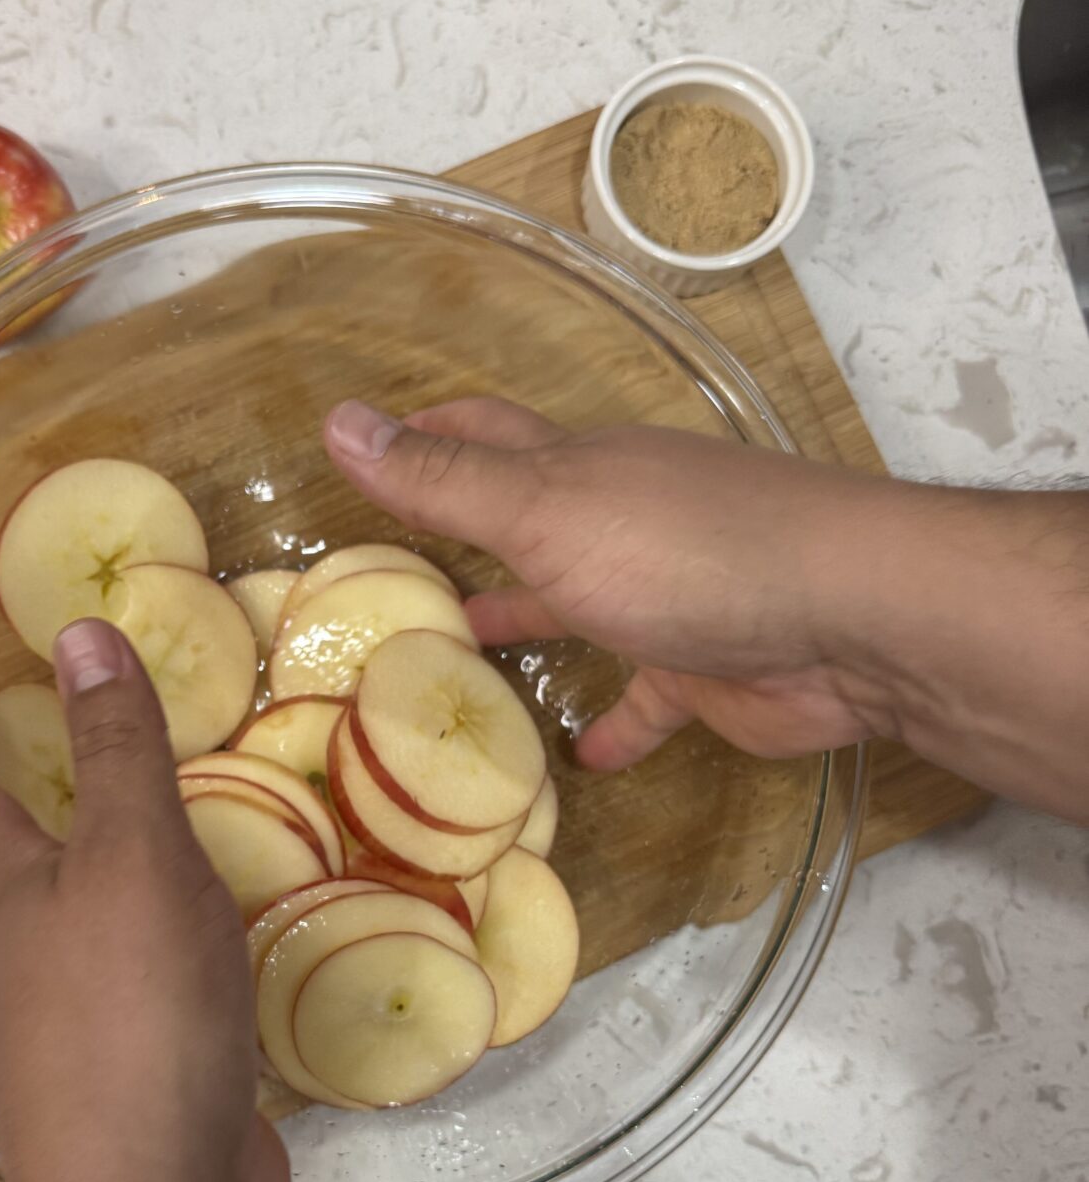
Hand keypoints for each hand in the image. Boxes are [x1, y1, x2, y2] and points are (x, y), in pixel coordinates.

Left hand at [0, 617, 289, 1181]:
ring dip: (101, 895)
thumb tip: (76, 632)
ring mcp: (82, 1040)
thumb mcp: (132, 860)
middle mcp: (31, 970)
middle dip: (24, 826)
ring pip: (82, 946)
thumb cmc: (129, 1017)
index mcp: (13, 904)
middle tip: (56, 771)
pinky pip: (151, 1001)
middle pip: (14, 884)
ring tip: (150, 851)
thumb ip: (117, 753)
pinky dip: (169, 961)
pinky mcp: (145, 1089)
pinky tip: (215, 962)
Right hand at [323, 396, 898, 770]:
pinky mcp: (704, 668)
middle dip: (467, 538)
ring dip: (526, 627)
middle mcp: (619, 520)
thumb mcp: (542, 512)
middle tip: (394, 575)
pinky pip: (647, 699)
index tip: (362, 449)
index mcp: (580, 469)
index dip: (423, 434)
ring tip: (456, 663)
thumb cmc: (683, 553)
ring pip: (580, 606)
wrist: (844, 620)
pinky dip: (613, 725)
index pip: (485, 433)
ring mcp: (666, 593)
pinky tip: (578, 760)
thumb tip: (338, 421)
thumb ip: (444, 481)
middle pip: (529, 519)